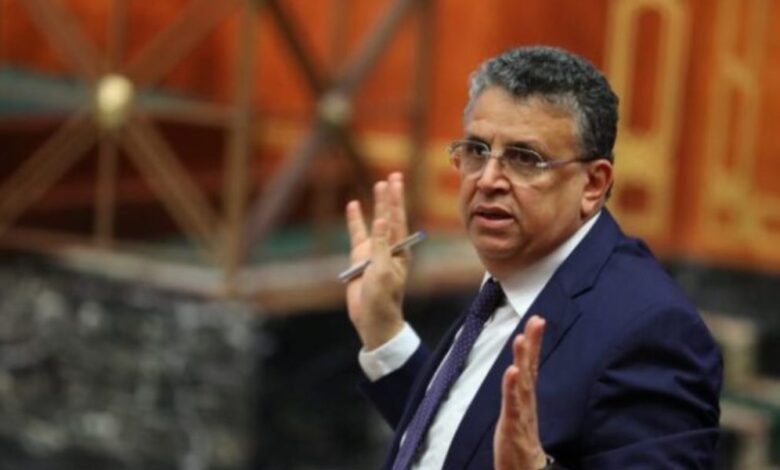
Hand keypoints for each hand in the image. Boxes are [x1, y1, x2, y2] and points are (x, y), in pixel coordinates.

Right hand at [345, 172, 408, 349]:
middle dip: (391, 196)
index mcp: (400, 250)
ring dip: (377, 204)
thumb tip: (382, 220)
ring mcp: (374, 251)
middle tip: (393, 176)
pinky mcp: (361, 258)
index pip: (399, 219)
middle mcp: (389, 247)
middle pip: (390, 216)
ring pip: (375, 222)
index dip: (397, 199)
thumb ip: (381, 245)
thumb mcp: (383, 272)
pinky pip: (357, 234)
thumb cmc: (383, 298)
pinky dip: (356, 220)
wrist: (372, 319)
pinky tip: (354, 206)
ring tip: (377, 185)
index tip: (396, 181)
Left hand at [494, 315, 547, 469]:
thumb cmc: (520, 447)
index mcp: (526, 398)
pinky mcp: (513, 427)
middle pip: (530, 368)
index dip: (533, 343)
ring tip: (521, 339)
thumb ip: (519, 395)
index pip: (531, 365)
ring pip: (523, 383)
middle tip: (537, 319)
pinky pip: (513, 405)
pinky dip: (512, 387)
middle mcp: (526, 403)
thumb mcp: (518, 415)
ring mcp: (520, 414)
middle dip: (532, 343)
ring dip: (522, 359)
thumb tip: (519, 375)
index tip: (536, 320)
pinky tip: (512, 371)